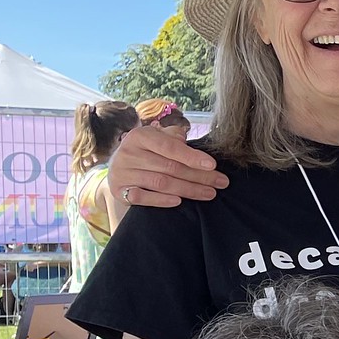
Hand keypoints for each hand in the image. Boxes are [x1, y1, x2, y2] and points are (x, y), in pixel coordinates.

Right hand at [106, 123, 226, 207]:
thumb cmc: (147, 152)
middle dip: (199, 176)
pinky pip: (141, 197)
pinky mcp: (118, 191)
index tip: (213, 165)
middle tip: (221, 182)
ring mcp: (122, 172)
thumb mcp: (158, 139)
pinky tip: (178, 201)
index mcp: (140, 136)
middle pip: (170, 167)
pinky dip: (160, 200)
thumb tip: (193, 144)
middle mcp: (128, 152)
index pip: (169, 147)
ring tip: (210, 193)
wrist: (118, 170)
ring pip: (160, 183)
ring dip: (188, 190)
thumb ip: (175, 138)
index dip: (192, 156)